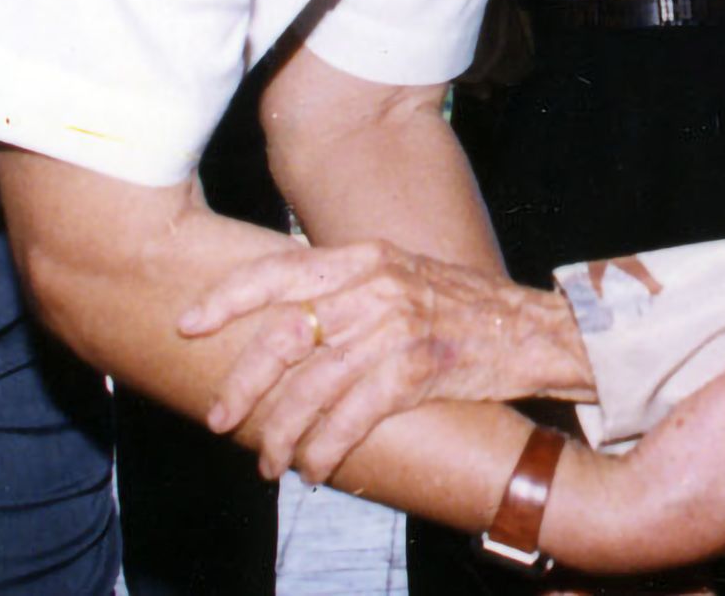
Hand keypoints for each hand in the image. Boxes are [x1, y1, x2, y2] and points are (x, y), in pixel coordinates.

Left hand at [176, 239, 590, 481]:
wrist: (535, 330)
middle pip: (284, 335)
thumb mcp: (403, 276)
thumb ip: (349, 287)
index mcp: (364, 258)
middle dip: (242, 384)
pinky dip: (324, 447)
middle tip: (219, 417)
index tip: (188, 324)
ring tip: (268, 461)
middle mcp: (376, 286)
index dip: (227, 296)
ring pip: (312, 385)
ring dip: (280, 431)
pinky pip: (351, 416)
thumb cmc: (463, 308)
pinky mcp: (418, 368)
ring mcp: (397, 326)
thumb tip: (286, 318)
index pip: (279, 269)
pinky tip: (314, 466)